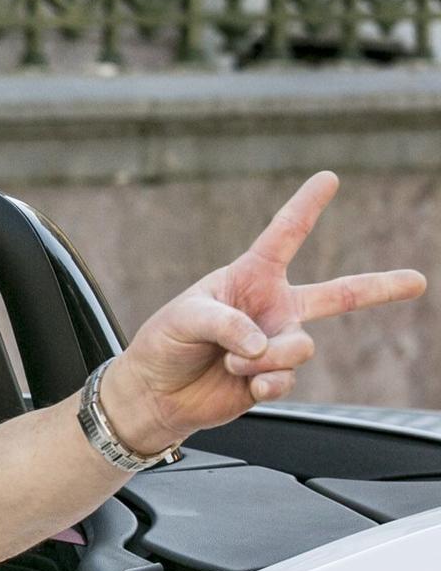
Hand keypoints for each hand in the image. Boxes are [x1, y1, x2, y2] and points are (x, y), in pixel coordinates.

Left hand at [104, 171, 425, 452]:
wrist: (156, 393)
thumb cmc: (164, 343)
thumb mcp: (183, 318)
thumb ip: (224, 323)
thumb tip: (262, 345)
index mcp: (249, 276)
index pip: (284, 236)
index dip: (307, 206)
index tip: (329, 177)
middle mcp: (272, 307)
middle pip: (339, 295)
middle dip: (381, 288)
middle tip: (418, 281)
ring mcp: (277, 343)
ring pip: (299, 347)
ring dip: (264, 358)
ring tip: (232, 361)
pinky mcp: (275, 378)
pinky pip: (287, 380)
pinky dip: (264, 383)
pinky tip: (244, 384)